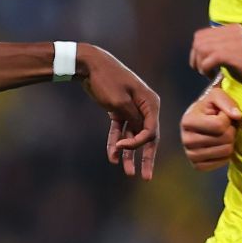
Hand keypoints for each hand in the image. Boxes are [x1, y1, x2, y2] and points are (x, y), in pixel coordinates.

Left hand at [77, 44, 159, 179]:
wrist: (90, 65)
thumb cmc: (107, 80)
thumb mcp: (120, 102)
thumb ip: (132, 119)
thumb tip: (141, 134)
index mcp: (150, 103)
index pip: (151, 131)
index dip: (138, 144)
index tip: (120, 147)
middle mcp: (145, 107)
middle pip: (147, 137)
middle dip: (146, 158)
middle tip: (146, 178)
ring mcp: (132, 109)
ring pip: (132, 136)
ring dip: (129, 154)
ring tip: (127, 173)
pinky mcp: (119, 110)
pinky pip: (120, 130)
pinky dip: (115, 142)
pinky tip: (112, 158)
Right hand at [181, 87, 241, 170]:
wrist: (201, 120)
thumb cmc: (210, 107)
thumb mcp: (217, 95)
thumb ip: (227, 102)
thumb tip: (237, 116)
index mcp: (187, 121)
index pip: (219, 125)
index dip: (227, 119)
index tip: (222, 115)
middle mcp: (186, 140)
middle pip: (224, 139)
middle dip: (231, 131)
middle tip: (225, 127)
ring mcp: (190, 155)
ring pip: (225, 151)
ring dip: (230, 142)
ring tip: (222, 135)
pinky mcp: (197, 166)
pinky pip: (221, 163)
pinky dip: (225, 155)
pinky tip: (220, 146)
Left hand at [189, 23, 241, 93]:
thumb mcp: (239, 53)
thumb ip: (224, 49)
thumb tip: (206, 54)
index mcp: (233, 30)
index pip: (202, 35)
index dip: (197, 52)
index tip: (203, 65)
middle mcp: (233, 32)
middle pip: (198, 40)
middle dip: (195, 58)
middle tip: (204, 71)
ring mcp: (236, 42)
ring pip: (202, 48)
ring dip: (200, 64)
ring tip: (209, 74)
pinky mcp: (238, 55)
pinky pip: (211, 58)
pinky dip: (206, 69)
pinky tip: (214, 76)